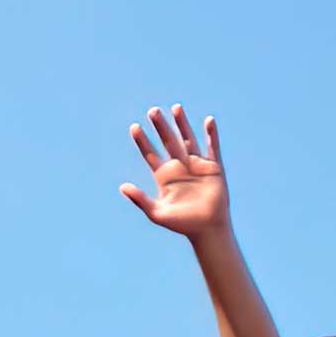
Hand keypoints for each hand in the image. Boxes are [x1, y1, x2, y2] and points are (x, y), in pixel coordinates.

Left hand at [119, 106, 233, 240]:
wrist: (207, 229)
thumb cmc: (182, 224)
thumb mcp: (157, 213)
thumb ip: (140, 200)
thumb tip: (122, 187)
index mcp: (164, 176)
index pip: (150, 154)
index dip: (143, 141)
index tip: (134, 127)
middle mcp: (179, 167)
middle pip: (167, 141)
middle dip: (160, 127)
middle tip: (152, 111)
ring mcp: (196, 165)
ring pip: (188, 139)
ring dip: (182, 124)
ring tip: (175, 108)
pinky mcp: (213, 167)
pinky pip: (212, 147)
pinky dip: (210, 134)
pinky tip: (208, 121)